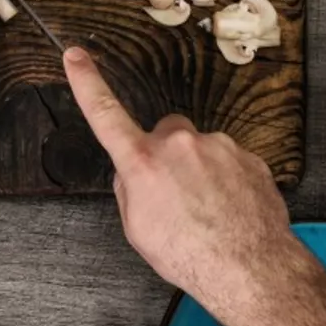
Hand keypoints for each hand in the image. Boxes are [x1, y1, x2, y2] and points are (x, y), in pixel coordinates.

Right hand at [64, 47, 293, 305]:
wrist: (250, 269)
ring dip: (198, 170)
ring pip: (199, 148)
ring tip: (205, 211)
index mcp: (142, 162)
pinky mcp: (248, 157)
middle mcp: (179, 145)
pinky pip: (228, 162)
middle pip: (165, 133)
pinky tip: (227, 210)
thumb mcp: (137, 228)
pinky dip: (226, 181)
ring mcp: (218, 147)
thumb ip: (129, 189)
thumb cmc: (190, 255)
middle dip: (165, 154)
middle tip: (172, 194)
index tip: (75, 56)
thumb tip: (133, 173)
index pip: (105, 113)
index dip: (86, 81)